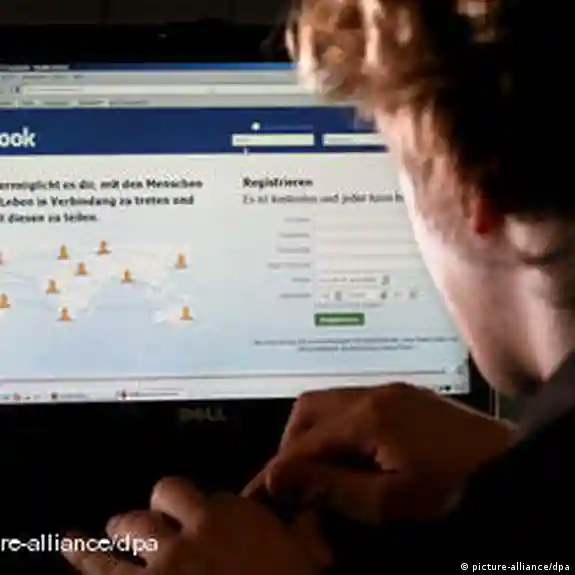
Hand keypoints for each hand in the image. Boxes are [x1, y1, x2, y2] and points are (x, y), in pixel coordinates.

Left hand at [63, 477, 322, 574]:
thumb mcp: (307, 559)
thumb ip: (302, 530)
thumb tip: (306, 513)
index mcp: (234, 517)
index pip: (211, 494)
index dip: (205, 507)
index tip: (205, 518)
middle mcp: (195, 529)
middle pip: (165, 496)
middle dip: (157, 507)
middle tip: (149, 520)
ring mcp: (163, 562)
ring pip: (128, 527)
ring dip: (117, 528)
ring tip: (101, 529)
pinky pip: (103, 571)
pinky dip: (83, 557)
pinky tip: (68, 544)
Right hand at [244, 384, 513, 523]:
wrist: (514, 468)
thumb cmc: (454, 489)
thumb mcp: (390, 502)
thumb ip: (332, 487)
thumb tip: (280, 477)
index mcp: (368, 416)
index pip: (304, 442)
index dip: (278, 470)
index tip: (259, 495)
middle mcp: (375, 392)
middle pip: (310, 407)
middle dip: (291, 443)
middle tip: (290, 481)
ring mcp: (393, 390)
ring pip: (332, 402)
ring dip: (315, 434)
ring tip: (318, 471)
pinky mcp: (407, 397)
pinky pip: (356, 403)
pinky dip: (340, 427)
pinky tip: (350, 453)